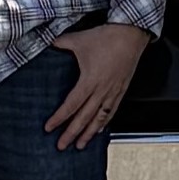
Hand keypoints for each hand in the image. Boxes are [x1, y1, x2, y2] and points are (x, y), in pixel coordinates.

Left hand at [42, 24, 147, 149]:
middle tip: (62, 146)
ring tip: (80, 145)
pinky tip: (100, 130)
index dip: (60, 118)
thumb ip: (61, 43)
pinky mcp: (121, 89)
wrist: (131, 34)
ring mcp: (113, 91)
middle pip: (84, 117)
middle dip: (72, 133)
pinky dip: (105, 123)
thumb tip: (47, 43)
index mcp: (90, 80)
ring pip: (100, 118)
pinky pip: (112, 111)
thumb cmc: (107, 37)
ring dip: (89, 133)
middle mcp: (102, 89)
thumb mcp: (79, 39)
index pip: (72, 105)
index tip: (49, 128)